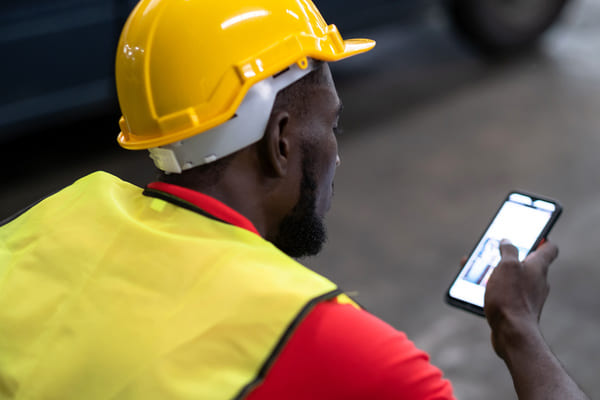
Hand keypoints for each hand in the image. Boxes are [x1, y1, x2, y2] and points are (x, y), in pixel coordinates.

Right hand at [483, 239, 558, 358]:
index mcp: (538, 267)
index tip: (531, 234)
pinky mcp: (518, 310)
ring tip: (480, 271)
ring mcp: (529, 297)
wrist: (512, 333)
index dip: (541, 239)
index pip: (549, 248)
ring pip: (514, 279)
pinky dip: (496, 289)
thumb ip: (508, 250)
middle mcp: (537, 281)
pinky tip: (480, 290)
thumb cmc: (511, 298)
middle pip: (528, 263)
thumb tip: (507, 241)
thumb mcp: (506, 266)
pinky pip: (507, 294)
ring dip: (498, 273)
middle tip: (494, 252)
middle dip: (510, 257)